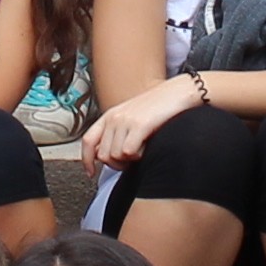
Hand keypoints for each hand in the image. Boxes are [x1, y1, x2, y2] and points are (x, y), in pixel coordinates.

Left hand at [82, 74, 203, 168]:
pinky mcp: (139, 125)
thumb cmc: (159, 108)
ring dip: (129, 160)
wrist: (179, 92)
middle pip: (103, 155)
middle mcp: (114, 118)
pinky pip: (129, 153)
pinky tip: (147, 147)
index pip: (88, 141)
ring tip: (142, 150)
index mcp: (109, 116)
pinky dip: (139, 156)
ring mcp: (125, 121)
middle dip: (117, 164)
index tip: (91, 173)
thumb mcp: (132, 119)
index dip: (87, 160)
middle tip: (131, 160)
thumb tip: (107, 156)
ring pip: (116, 156)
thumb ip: (118, 134)